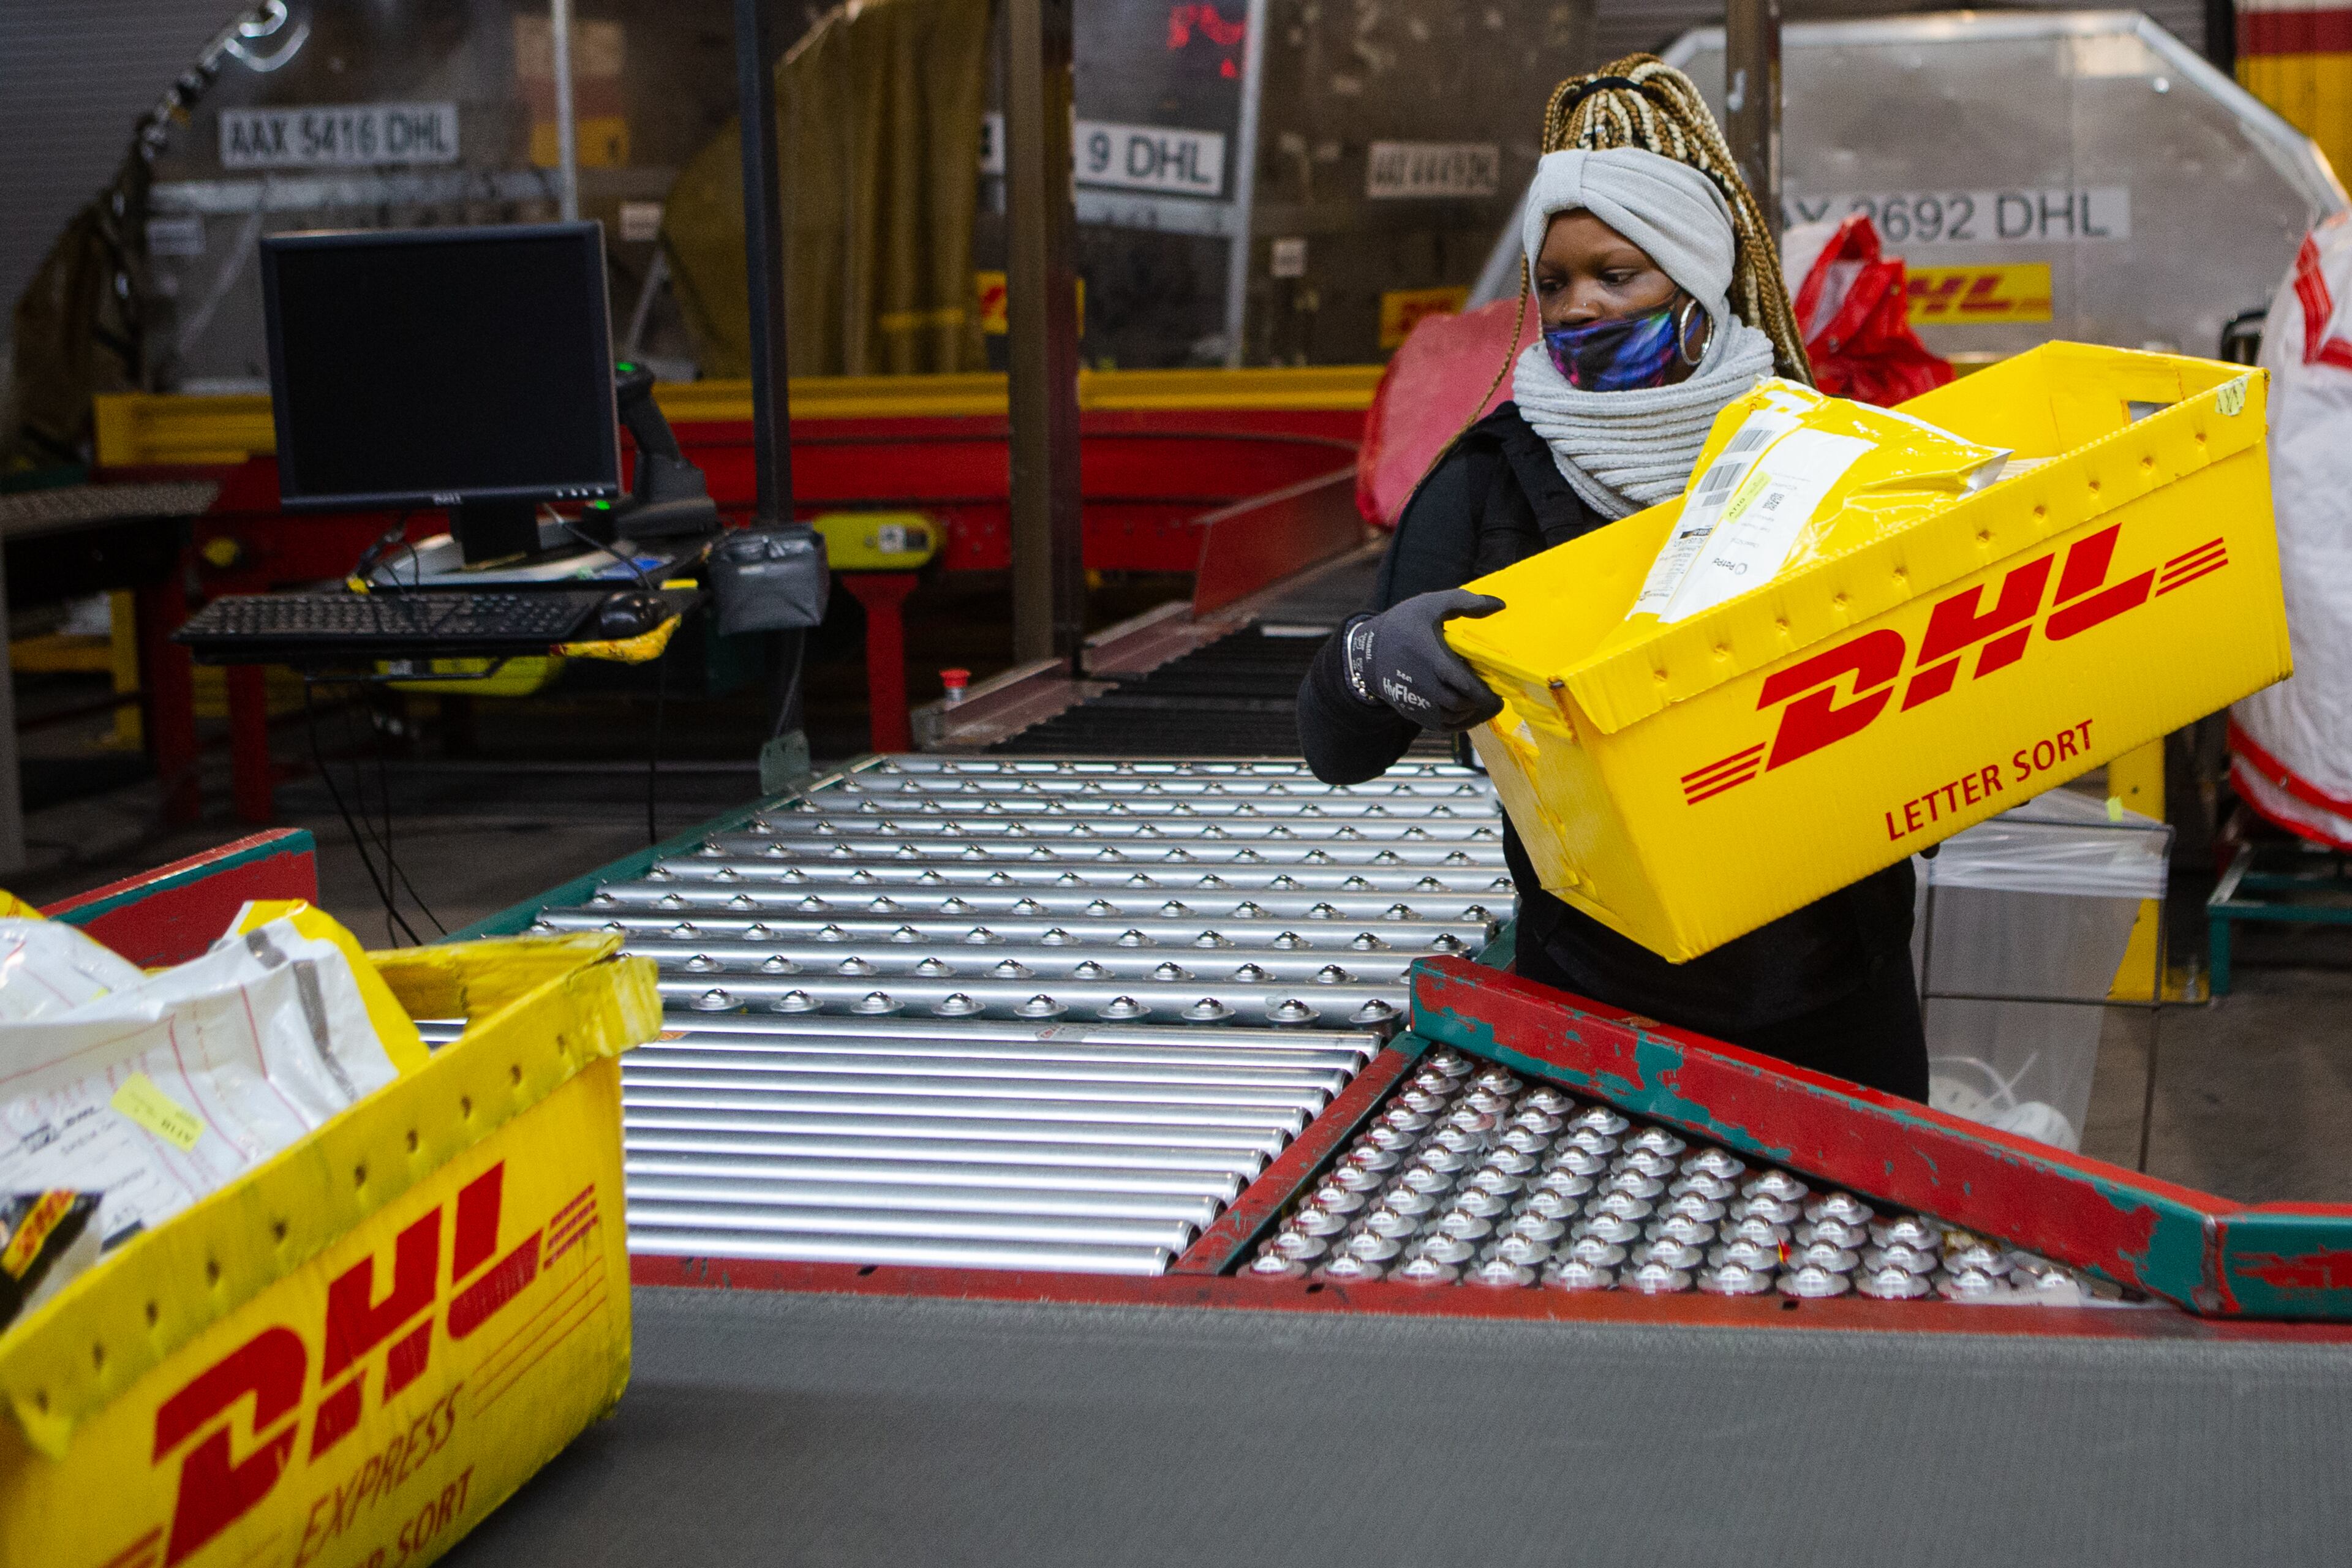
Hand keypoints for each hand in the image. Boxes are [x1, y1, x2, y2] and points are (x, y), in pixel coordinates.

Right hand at [1342, 589, 1506, 730]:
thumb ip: (1466, 602)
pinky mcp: (1414, 712)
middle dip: (1482, 704)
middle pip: (1462, 704)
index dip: (1486, 693)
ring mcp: (1418, 702)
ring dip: (1473, 714)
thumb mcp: (1431, 604)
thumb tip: (1500, 605)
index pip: (1465, 684)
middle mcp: (1425, 686)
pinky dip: (1460, 723)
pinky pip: (1443, 726)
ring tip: (1484, 704)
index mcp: (1433, 659)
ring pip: (1454, 718)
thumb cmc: (1403, 624)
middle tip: (1496, 697)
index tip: (1501, 691)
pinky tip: (1469, 713)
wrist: (1368, 651)